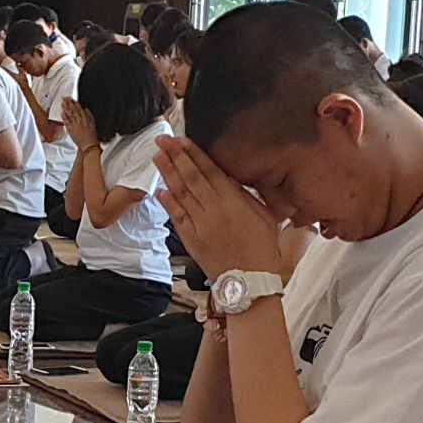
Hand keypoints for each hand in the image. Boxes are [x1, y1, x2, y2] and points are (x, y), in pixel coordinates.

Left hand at [61, 98, 96, 153]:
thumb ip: (89, 115)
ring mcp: (74, 125)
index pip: (79, 108)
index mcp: (86, 118)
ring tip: (62, 102)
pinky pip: (66, 121)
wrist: (88, 145)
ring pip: (69, 114)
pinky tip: (62, 112)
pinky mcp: (70, 130)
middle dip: (69, 103)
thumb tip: (86, 109)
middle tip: (64, 98)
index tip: (71, 98)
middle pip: (73, 110)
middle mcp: (80, 121)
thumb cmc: (91, 136)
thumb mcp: (93, 124)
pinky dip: (64, 116)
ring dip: (65, 108)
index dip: (75, 102)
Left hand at [154, 135, 286, 279]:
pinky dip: (168, 202)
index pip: (210, 171)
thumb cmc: (262, 249)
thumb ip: (246, 195)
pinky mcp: (191, 240)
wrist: (249, 281)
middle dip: (176, 157)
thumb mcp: (264, 216)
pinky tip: (160, 189)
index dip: (194, 154)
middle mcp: (215, 211)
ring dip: (168, 174)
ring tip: (157, 157)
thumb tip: (228, 177)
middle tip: (162, 140)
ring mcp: (200, 225)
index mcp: (234, 202)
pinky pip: (177, 217)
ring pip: (181, 194)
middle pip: (191, 178)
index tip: (182, 140)